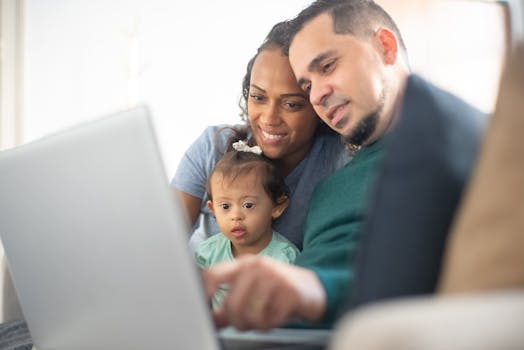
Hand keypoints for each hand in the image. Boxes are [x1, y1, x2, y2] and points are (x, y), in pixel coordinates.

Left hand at [202, 255, 325, 330]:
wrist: (313, 288)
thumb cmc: (278, 289)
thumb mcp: (253, 290)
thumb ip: (230, 302)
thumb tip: (211, 318)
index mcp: (244, 264)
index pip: (213, 275)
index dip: (204, 294)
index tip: (204, 310)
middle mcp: (257, 267)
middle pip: (231, 304)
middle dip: (237, 321)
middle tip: (246, 323)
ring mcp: (274, 278)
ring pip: (250, 314)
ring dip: (255, 324)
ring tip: (264, 319)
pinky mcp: (290, 292)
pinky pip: (270, 320)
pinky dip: (271, 324)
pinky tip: (277, 316)